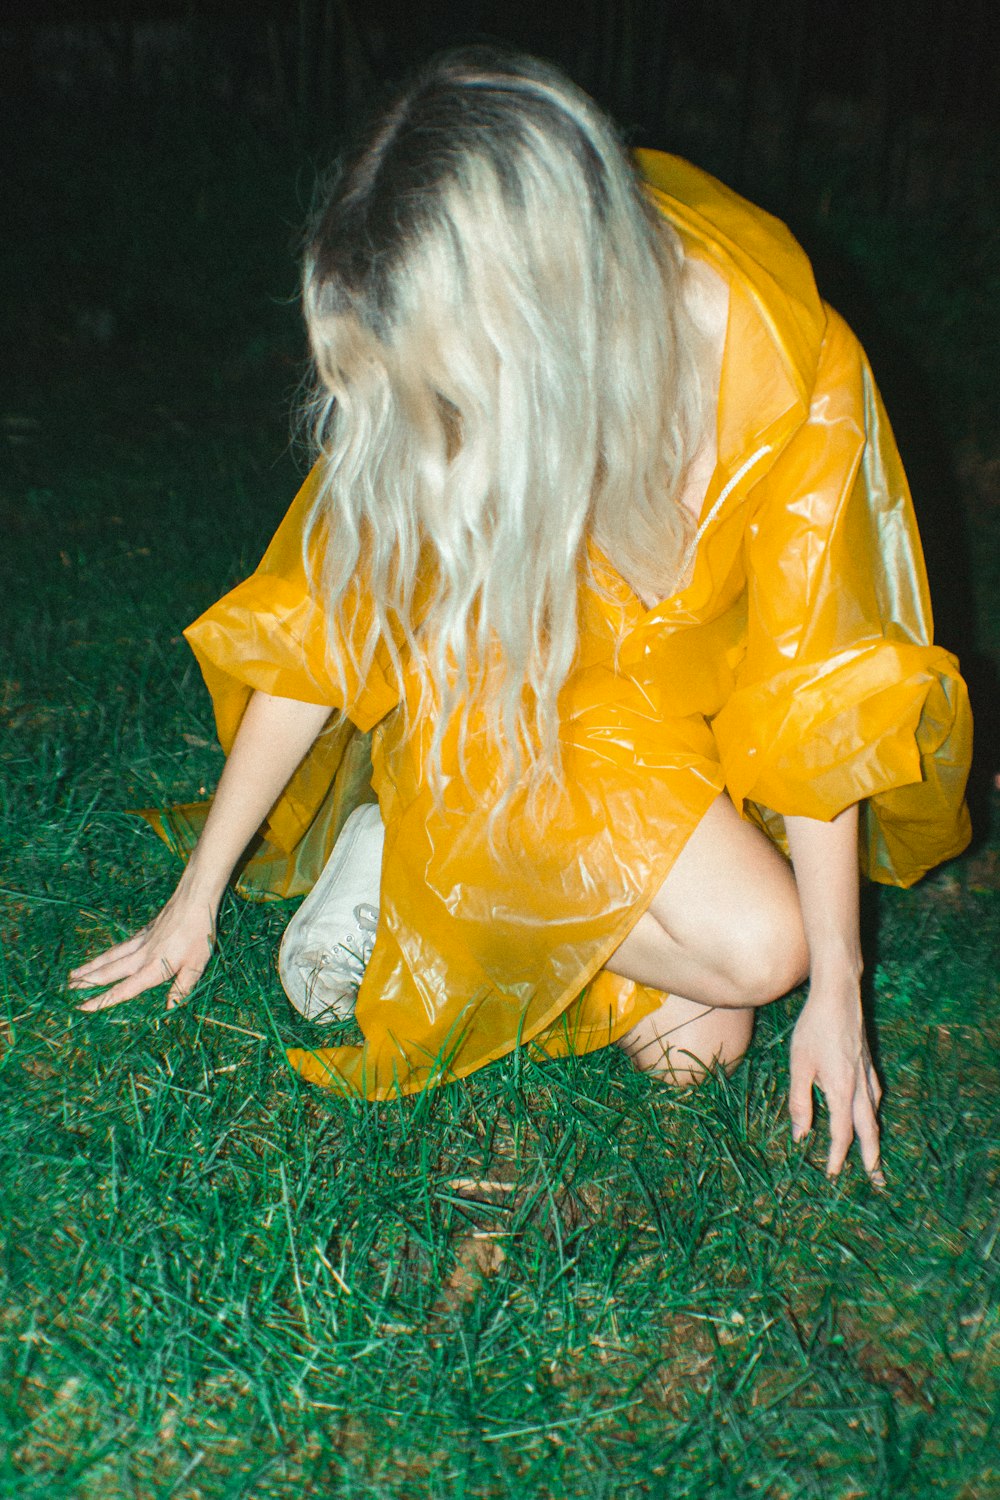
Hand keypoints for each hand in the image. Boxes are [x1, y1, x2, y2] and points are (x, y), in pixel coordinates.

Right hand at [68, 884, 217, 1011]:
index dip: (102, 1001)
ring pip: (110, 957)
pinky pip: (120, 946)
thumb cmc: (199, 934)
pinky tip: (104, 955)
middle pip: (109, 972)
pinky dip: (107, 953)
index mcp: (153, 968)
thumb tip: (169, 1009)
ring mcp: (141, 941)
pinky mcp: (144, 931)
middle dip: (87, 982)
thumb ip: (182, 989)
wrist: (194, 899)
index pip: (123, 990)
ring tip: (73, 974)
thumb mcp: (197, 965)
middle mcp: (141, 956)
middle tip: (67, 989)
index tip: (81, 1008)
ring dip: (91, 966)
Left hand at [788, 977, 883, 1185]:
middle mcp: (860, 1087)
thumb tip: (800, 1135)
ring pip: (874, 1115)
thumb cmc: (814, 1029)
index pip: (842, 1133)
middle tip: (878, 1182)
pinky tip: (870, 1113)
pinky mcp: (868, 1064)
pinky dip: (874, 1114)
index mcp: (842, 1090)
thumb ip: (800, 1102)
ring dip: (875, 1138)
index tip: (832, 1173)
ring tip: (875, 1155)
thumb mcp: (799, 1066)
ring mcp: (867, 1075)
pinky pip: (874, 1097)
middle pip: (868, 1130)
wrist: (838, 997)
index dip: (837, 1155)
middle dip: (872, 1158)